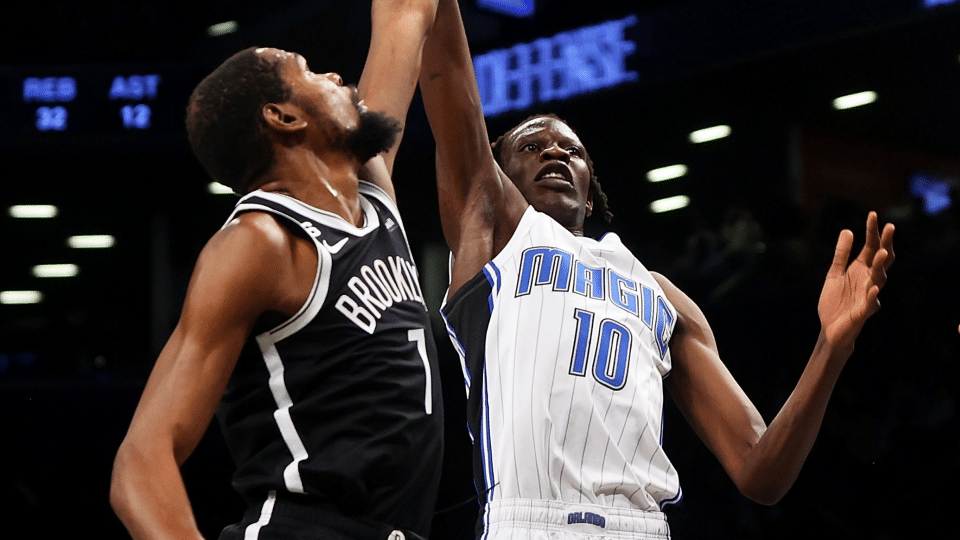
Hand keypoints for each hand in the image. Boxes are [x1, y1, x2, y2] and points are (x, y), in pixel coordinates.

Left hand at [817, 211, 894, 349]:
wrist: (830, 329)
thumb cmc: (835, 302)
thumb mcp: (834, 274)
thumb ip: (841, 255)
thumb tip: (847, 230)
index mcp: (861, 270)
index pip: (870, 247)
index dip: (872, 232)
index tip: (873, 214)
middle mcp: (868, 280)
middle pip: (881, 259)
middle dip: (885, 243)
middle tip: (889, 227)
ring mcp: (868, 295)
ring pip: (879, 279)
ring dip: (880, 266)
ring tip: (880, 253)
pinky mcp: (863, 312)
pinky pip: (871, 303)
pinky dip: (873, 295)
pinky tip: (874, 288)